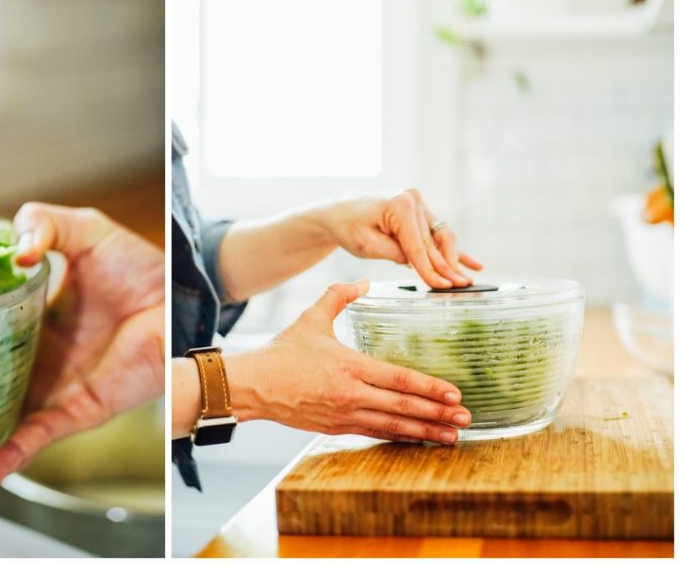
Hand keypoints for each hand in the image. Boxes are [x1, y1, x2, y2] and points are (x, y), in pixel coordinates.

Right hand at [0, 203, 164, 491]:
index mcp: (32, 314)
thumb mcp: (83, 230)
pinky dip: (8, 456)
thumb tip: (10, 253)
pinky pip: (36, 437)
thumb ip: (42, 224)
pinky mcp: (74, 408)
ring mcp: (53, 384)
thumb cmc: (138, 267)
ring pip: (1, 415)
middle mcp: (37, 353)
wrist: (177, 301)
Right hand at [228, 281, 470, 443]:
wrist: (255, 385)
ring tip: (452, 436)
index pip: (399, 378)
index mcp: (350, 366)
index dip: (430, 387)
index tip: (455, 393)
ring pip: (393, 426)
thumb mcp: (312, 318)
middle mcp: (351, 394)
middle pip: (403, 406)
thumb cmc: (284, 351)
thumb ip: (339, 296)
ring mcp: (345, 415)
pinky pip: (376, 434)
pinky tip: (419, 439)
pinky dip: (400, 437)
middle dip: (438, 413)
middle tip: (466, 417)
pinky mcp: (337, 428)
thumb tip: (364, 282)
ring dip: (426, 432)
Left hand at [314, 189, 482, 288]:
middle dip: (447, 267)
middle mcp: (414, 200)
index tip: (442, 287)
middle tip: (461, 287)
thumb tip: (419, 262)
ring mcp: (419, 204)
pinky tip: (474, 264)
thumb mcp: (366, 245)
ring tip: (467, 279)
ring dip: (453, 260)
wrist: (340, 211)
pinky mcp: (420, 212)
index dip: (430, 269)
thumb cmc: (349, 226)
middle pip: (434, 242)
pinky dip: (454, 250)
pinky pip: (439, 234)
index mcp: (400, 204)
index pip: (418, 245)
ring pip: (441, 238)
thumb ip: (395, 253)